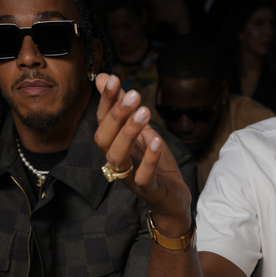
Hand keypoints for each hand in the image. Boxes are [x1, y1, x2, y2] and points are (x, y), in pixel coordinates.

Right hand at [93, 74, 191, 232]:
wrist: (173, 199)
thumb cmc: (156, 165)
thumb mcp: (142, 131)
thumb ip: (124, 108)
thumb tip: (104, 78)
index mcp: (114, 146)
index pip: (102, 121)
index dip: (106, 101)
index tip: (114, 80)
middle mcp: (117, 162)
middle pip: (104, 139)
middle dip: (116, 115)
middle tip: (134, 95)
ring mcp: (130, 178)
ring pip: (117, 157)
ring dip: (128, 133)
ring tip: (144, 113)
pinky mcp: (148, 191)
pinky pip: (142, 177)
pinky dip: (148, 159)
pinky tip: (156, 141)